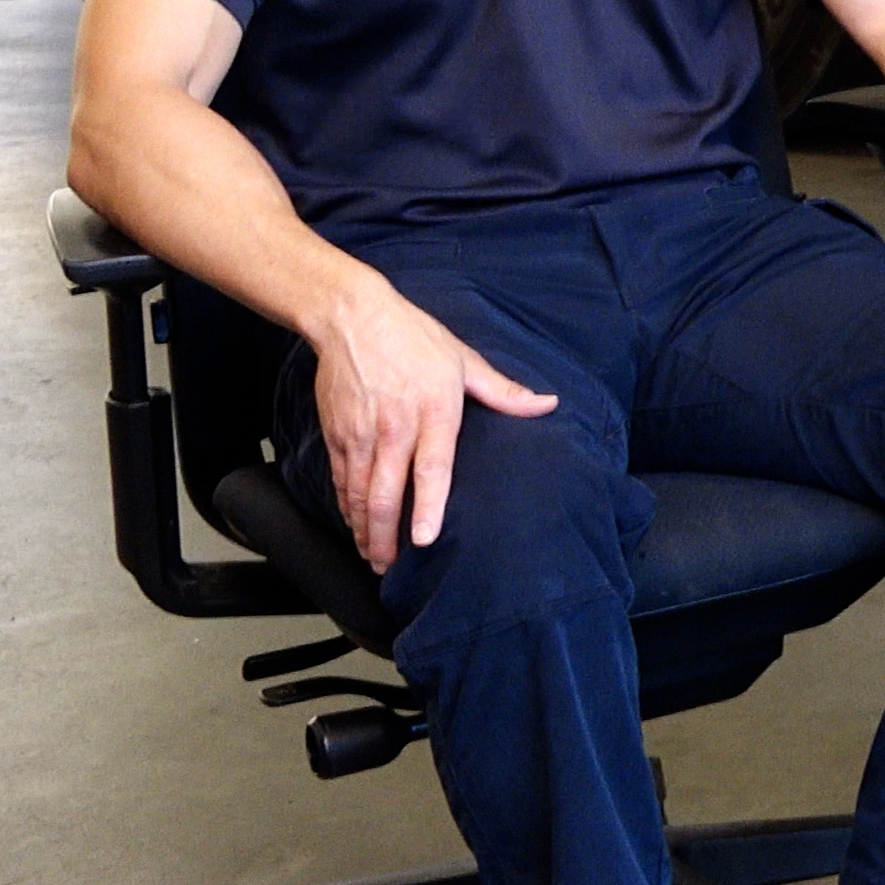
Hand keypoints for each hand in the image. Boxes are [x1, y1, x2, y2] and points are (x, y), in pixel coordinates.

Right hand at [306, 283, 558, 573]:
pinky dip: (346, 506)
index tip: (424, 539)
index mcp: (433, 412)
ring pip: (358, 492)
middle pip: (386, 492)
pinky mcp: (337, 433)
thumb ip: (503, 391)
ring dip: (364, 529)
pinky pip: (340, 479)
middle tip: (390, 566)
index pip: (431, 468)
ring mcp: (361, 433)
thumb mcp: (464, 360)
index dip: (427, 507)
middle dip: (386, 536)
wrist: (353, 318)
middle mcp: (394, 428)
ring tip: (373, 556)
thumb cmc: (415, 338)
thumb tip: (547, 404)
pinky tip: (355, 524)